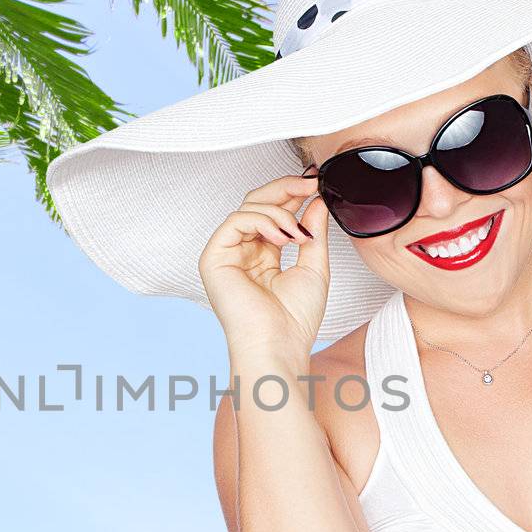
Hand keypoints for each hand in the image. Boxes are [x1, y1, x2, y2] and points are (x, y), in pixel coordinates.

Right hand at [198, 174, 330, 359]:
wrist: (278, 347)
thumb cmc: (295, 320)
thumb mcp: (314, 265)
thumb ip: (313, 230)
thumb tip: (316, 199)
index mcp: (263, 255)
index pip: (273, 212)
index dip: (293, 194)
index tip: (317, 184)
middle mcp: (242, 251)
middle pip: (257, 202)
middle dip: (286, 189)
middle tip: (311, 185)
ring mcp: (226, 254)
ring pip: (248, 207)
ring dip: (279, 212)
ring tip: (298, 234)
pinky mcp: (214, 258)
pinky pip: (235, 220)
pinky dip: (262, 221)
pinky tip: (283, 238)